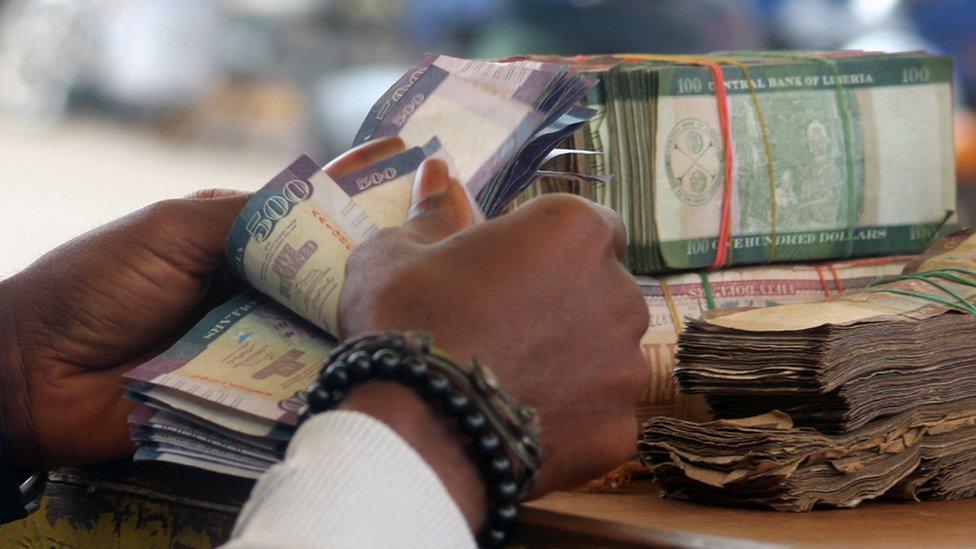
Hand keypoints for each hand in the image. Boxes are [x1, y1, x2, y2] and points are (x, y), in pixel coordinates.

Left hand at [0, 138, 405, 466]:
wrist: (33, 371)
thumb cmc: (96, 284)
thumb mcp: (173, 229)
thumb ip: (247, 216)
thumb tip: (322, 201)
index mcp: (235, 242)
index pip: (309, 222)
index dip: (356, 207)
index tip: (415, 188)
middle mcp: (251, 291)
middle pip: (324, 282)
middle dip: (365, 277)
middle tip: (419, 270)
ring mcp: (250, 344)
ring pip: (316, 334)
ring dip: (347, 330)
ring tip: (400, 322)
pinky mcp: (242, 395)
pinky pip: (291, 387)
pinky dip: (319, 380)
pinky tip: (357, 370)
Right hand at [338, 159, 649, 526]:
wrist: (414, 427)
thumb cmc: (406, 321)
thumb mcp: (399, 253)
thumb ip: (433, 212)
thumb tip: (437, 172)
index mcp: (573, 230)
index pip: (594, 228)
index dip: (557, 251)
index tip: (519, 275)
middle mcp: (619, 291)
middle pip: (605, 294)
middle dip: (568, 309)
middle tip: (507, 333)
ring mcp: (626, 365)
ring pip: (608, 359)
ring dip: (574, 366)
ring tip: (513, 386)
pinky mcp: (620, 429)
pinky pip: (600, 417)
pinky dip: (571, 422)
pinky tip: (521, 425)